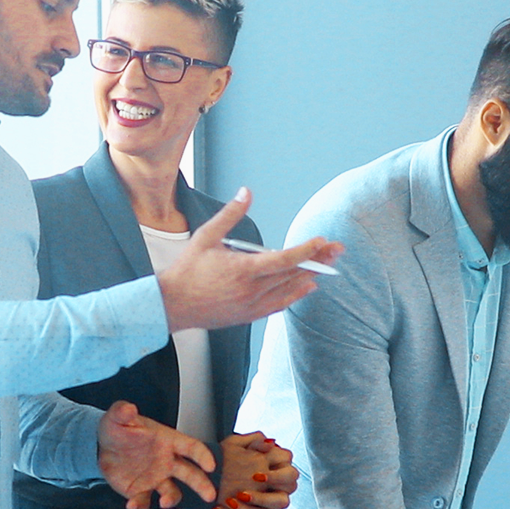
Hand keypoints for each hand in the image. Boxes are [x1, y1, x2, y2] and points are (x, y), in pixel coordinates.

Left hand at [96, 401, 216, 508]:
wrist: (103, 447)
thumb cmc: (119, 430)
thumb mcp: (117, 417)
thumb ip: (122, 412)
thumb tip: (128, 408)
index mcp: (168, 442)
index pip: (191, 447)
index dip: (203, 456)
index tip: (210, 465)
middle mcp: (167, 462)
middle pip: (191, 474)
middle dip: (202, 485)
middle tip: (209, 495)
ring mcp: (156, 478)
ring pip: (172, 492)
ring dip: (171, 498)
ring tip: (165, 502)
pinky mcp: (141, 490)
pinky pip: (144, 501)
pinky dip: (140, 505)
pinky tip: (133, 504)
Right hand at [157, 189, 343, 331]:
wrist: (171, 305)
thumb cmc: (187, 270)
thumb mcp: (206, 237)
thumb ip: (230, 215)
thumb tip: (246, 192)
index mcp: (243, 269)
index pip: (285, 259)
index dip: (307, 250)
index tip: (323, 241)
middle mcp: (252, 290)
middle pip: (294, 274)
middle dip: (318, 260)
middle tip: (338, 249)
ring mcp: (252, 305)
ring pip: (290, 290)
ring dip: (311, 276)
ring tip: (328, 264)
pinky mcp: (249, 316)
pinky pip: (280, 305)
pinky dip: (296, 294)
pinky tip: (308, 286)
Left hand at [212, 433, 298, 508]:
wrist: (210, 475)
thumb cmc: (226, 459)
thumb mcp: (235, 444)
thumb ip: (254, 440)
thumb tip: (269, 442)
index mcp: (277, 462)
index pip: (288, 461)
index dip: (275, 464)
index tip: (257, 472)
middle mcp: (279, 481)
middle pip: (291, 483)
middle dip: (275, 482)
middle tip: (254, 480)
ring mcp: (273, 497)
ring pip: (281, 502)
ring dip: (262, 500)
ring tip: (239, 497)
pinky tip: (228, 505)